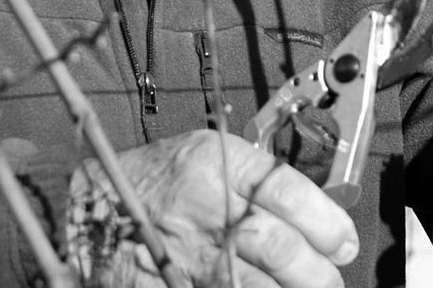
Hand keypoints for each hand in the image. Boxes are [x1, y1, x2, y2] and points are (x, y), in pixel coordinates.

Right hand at [68, 129, 358, 286]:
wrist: (89, 205)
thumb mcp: (202, 157)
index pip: (284, 188)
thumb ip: (252, 179)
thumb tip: (318, 215)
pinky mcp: (169, 281)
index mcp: (214, 158)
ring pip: (255, 283)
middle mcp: (202, 200)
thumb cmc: (155, 178)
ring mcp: (184, 247)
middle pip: (276, 244)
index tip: (343, 241)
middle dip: (316, 271)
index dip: (325, 221)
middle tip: (330, 280)